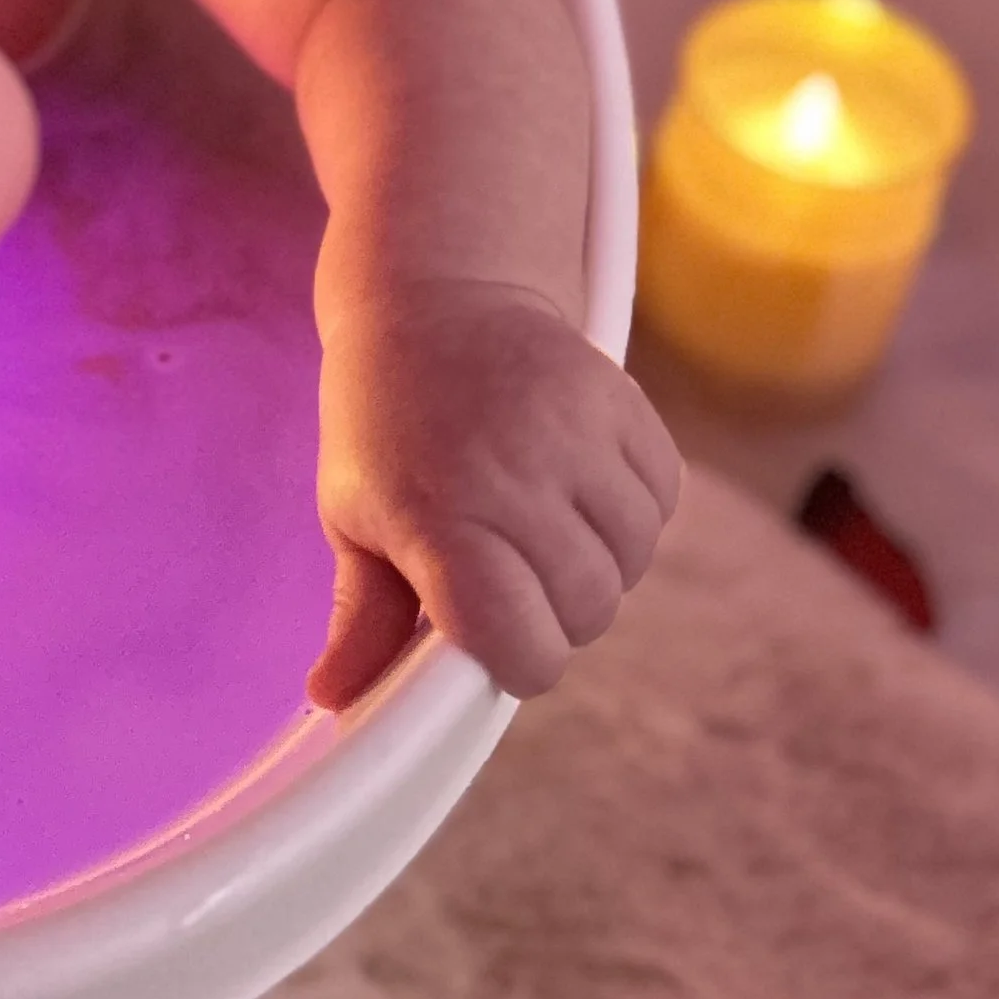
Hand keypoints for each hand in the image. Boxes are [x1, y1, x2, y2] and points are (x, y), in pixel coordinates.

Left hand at [306, 279, 682, 710]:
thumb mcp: (353, 516)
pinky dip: (632, 511)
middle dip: (555, 615)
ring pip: (632, 560)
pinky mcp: (621, 399)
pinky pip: (663, 498)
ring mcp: (575, 432)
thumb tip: (335, 699)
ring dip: (599, 564)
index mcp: (438, 515)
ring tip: (545, 529)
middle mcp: (514, 474)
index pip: (522, 645)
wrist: (431, 300)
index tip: (493, 638)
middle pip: (586, 610)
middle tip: (513, 575)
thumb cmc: (382, 425)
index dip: (516, 661)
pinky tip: (580, 487)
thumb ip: (362, 617)